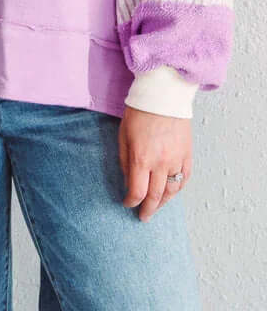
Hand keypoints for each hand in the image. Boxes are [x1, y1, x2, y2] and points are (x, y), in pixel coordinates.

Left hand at [118, 105, 192, 221]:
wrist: (163, 95)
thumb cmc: (138, 113)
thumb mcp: (123, 136)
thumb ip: (126, 161)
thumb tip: (129, 182)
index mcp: (141, 158)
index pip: (137, 192)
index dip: (131, 202)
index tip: (127, 203)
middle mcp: (160, 163)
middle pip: (155, 196)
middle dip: (147, 209)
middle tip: (143, 216)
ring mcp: (176, 160)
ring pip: (172, 191)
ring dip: (163, 203)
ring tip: (156, 207)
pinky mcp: (188, 155)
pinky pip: (185, 179)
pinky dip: (178, 189)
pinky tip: (171, 193)